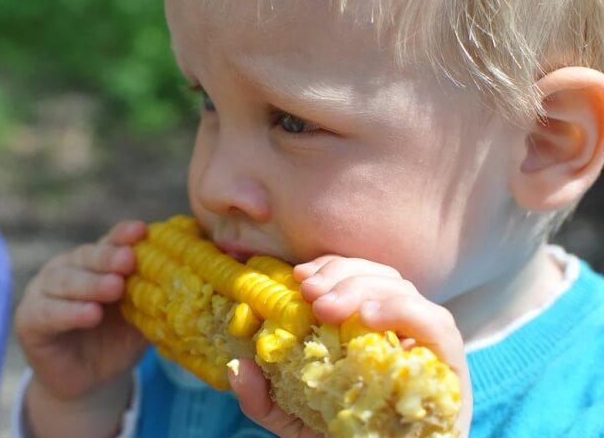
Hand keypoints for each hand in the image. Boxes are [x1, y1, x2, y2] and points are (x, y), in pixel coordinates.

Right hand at [14, 220, 149, 401]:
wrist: (90, 380)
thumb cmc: (118, 339)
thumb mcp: (141, 316)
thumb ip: (156, 295)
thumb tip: (191, 276)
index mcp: (95, 261)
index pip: (110, 242)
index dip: (123, 235)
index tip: (141, 231)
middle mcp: (67, 268)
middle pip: (86, 257)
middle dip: (108, 258)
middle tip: (129, 260)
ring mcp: (43, 291)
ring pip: (65, 281)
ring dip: (91, 283)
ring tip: (115, 287)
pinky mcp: (29, 319)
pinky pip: (48, 313)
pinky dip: (69, 312)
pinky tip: (90, 314)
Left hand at [230, 255, 471, 437]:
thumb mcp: (295, 421)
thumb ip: (265, 398)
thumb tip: (239, 367)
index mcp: (369, 331)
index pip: (358, 277)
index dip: (331, 267)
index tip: (299, 275)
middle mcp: (402, 331)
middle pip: (381, 277)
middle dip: (343, 274)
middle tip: (309, 292)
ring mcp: (427, 346)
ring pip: (405, 290)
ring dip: (364, 287)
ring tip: (327, 306)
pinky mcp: (449, 367)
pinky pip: (438, 326)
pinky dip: (404, 311)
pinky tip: (369, 316)